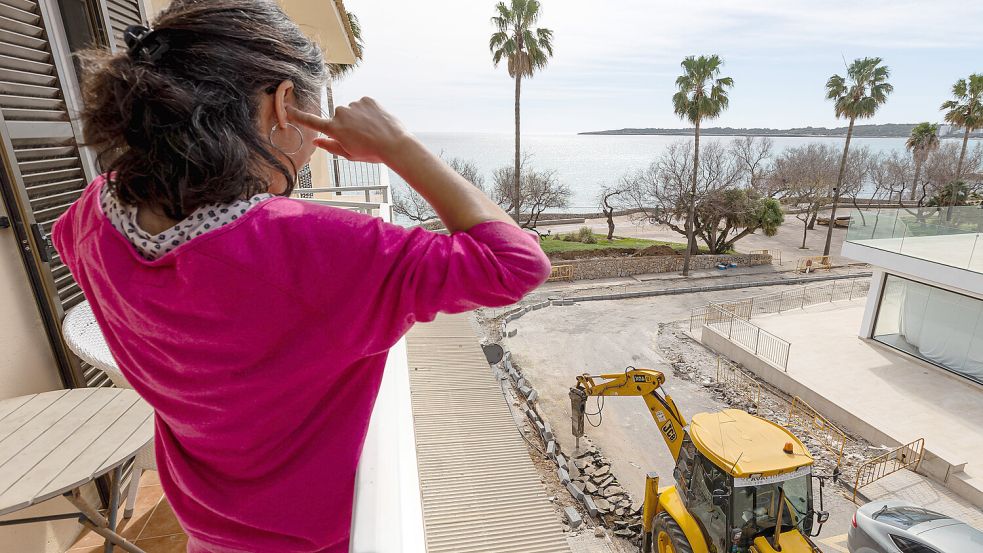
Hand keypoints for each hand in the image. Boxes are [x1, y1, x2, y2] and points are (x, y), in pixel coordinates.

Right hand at [287, 97, 411, 163]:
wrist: (394, 143)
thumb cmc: (371, 152)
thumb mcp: (349, 154)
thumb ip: (330, 146)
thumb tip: (316, 141)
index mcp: (334, 129)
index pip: (311, 121)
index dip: (298, 115)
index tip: (288, 109)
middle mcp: (341, 114)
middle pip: (339, 118)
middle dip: (346, 125)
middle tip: (361, 137)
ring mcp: (354, 105)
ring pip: (352, 111)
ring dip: (358, 118)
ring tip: (372, 130)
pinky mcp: (367, 99)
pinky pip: (363, 105)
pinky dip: (368, 112)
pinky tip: (376, 121)